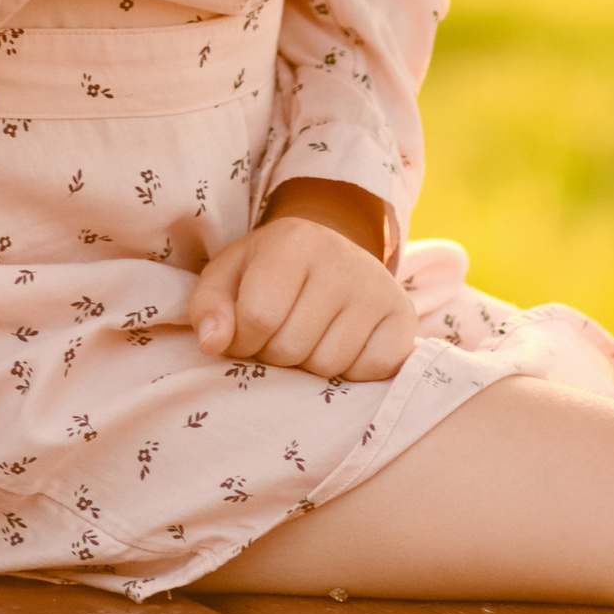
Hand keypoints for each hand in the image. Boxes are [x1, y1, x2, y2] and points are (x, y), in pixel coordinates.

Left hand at [191, 191, 415, 379]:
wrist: (332, 251)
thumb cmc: (271, 271)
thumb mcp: (230, 274)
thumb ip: (209, 305)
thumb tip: (212, 343)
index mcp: (294, 241)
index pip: (258, 317)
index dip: (243, 340)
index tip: (244, 334)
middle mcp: (343, 259)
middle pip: (293, 348)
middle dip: (275, 355)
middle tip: (279, 335)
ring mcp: (379, 289)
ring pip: (330, 366)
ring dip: (310, 367)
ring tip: (308, 338)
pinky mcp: (404, 318)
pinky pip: (369, 373)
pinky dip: (349, 372)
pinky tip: (340, 345)